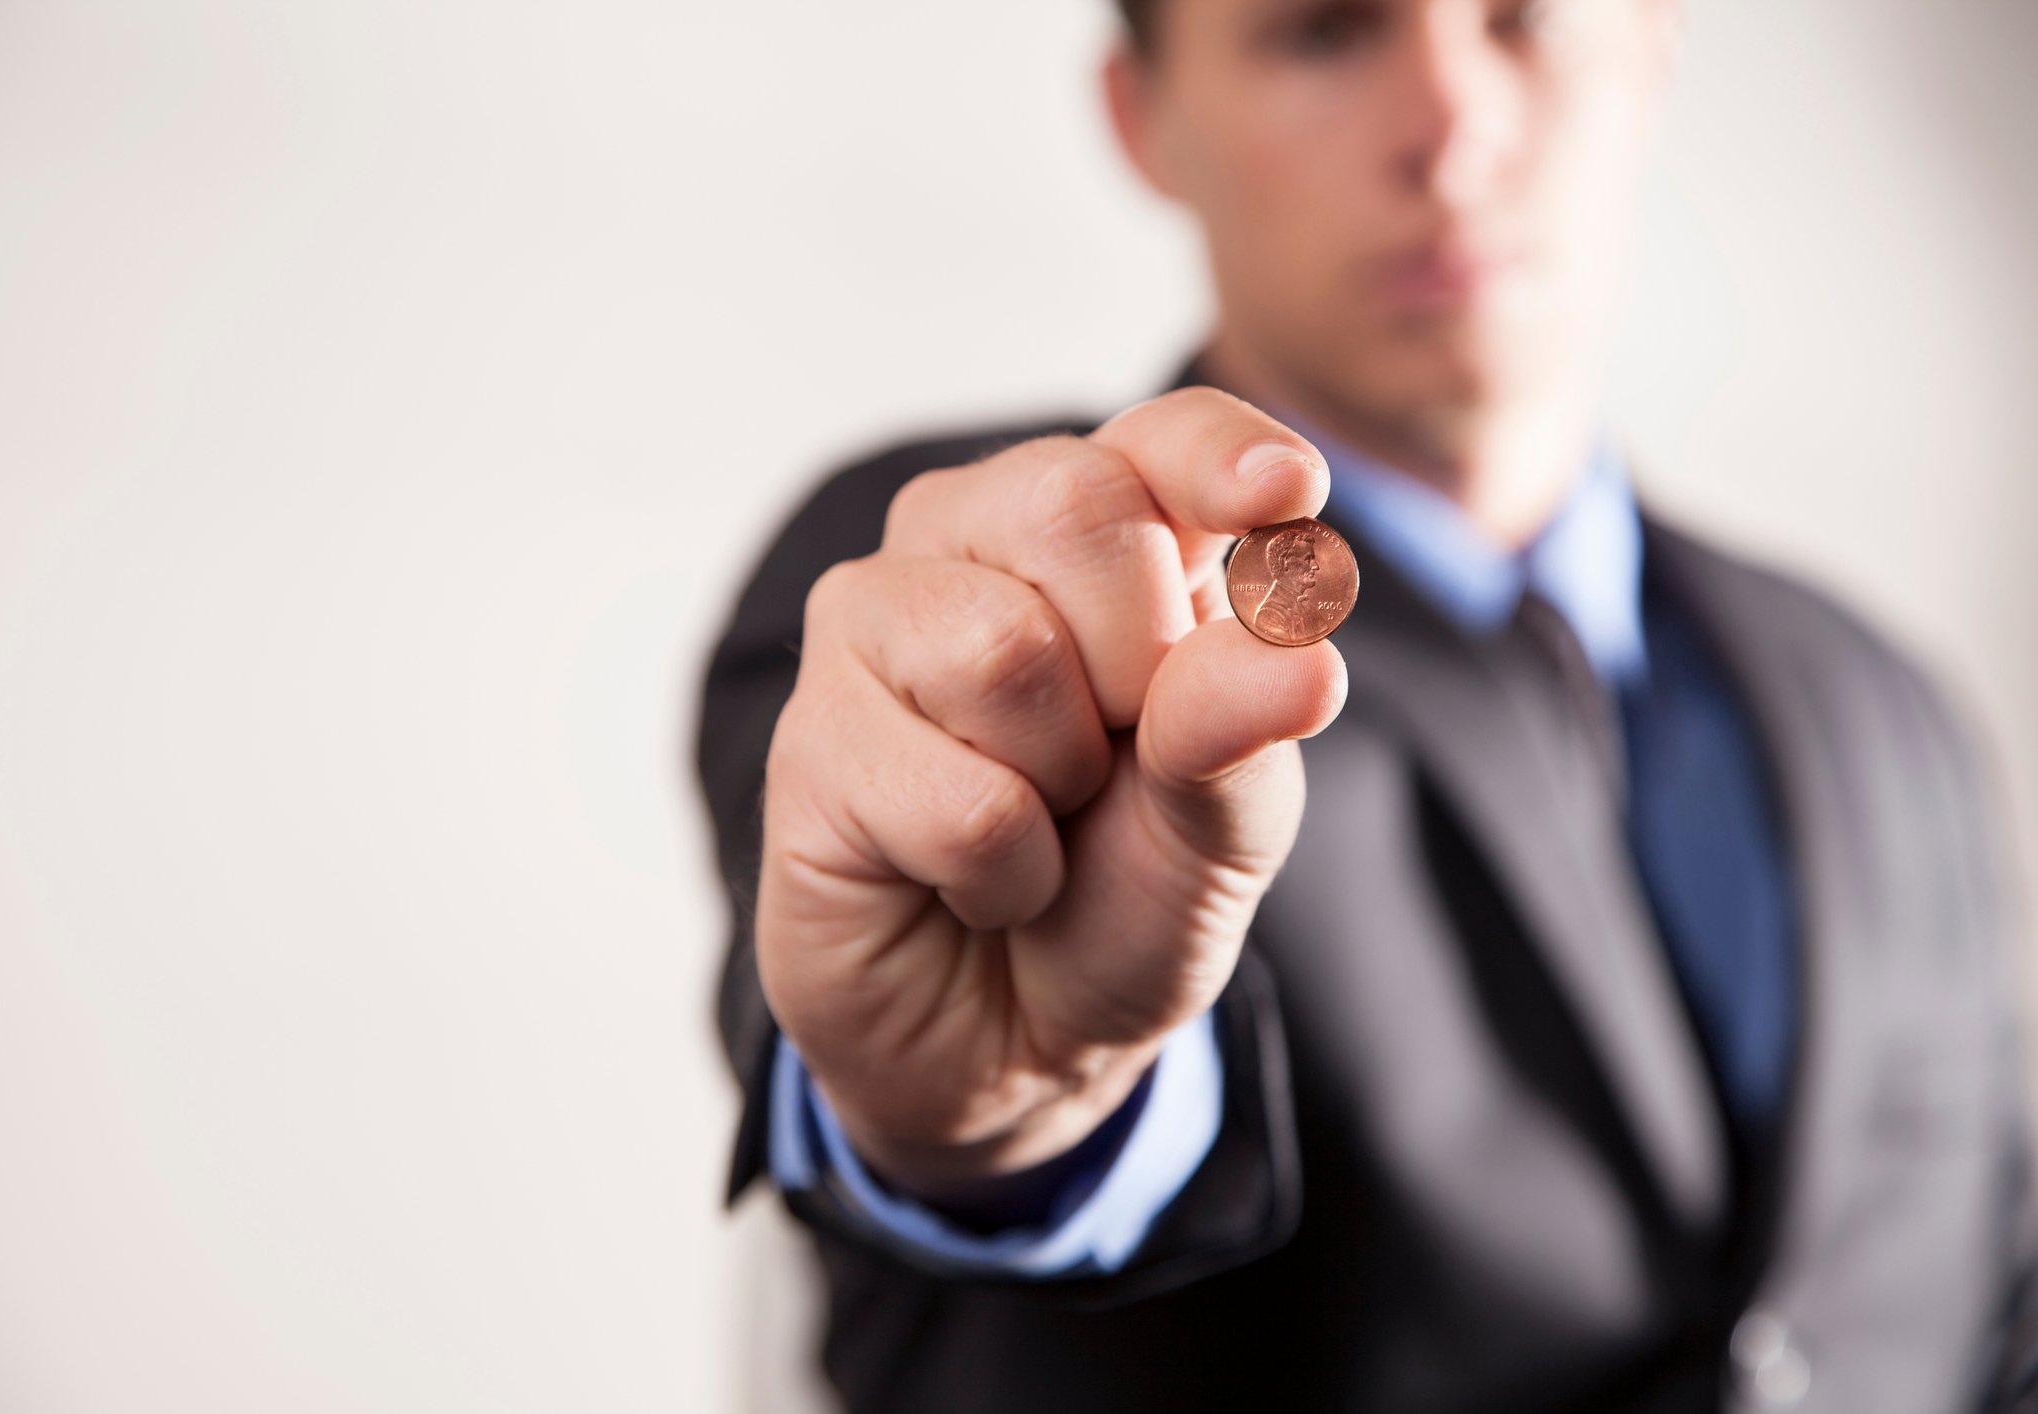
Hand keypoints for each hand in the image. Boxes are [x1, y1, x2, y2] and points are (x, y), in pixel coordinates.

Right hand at [757, 388, 1346, 1202]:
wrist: (1013, 1041)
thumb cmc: (1120, 897)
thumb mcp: (1223, 829)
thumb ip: (1245, 735)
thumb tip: (1300, 659)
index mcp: (1100, 528)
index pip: (1161, 437)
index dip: (1220, 455)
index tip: (1285, 496)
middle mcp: (972, 541)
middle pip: (1074, 503)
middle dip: (1139, 663)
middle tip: (1114, 758)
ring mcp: (873, 628)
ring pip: (1003, 651)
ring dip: (1059, 786)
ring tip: (1035, 824)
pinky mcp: (809, 741)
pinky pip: (958, 800)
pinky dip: (1003, 874)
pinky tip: (972, 881)